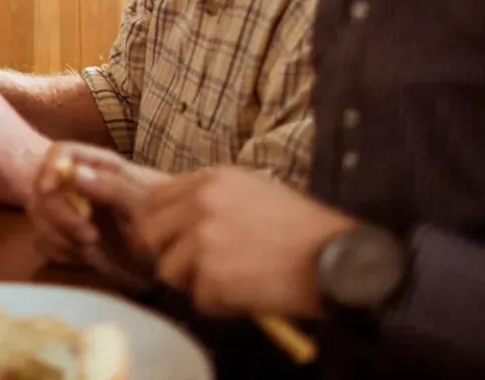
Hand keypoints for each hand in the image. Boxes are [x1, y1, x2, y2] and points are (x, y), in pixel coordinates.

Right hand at [27, 142, 164, 274]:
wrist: (175, 257)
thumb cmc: (167, 222)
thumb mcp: (143, 203)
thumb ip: (109, 185)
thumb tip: (72, 172)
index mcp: (99, 167)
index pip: (61, 152)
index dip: (50, 166)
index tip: (51, 188)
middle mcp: (79, 186)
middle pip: (42, 187)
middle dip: (59, 216)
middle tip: (90, 238)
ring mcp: (70, 212)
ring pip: (38, 216)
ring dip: (60, 236)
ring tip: (93, 249)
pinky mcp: (67, 238)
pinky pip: (44, 242)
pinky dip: (61, 251)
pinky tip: (85, 256)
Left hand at [117, 166, 356, 317]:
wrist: (336, 257)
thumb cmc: (302, 228)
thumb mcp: (253, 191)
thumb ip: (210, 199)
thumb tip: (175, 219)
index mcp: (209, 180)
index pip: (153, 200)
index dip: (154, 224)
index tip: (163, 241)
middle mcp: (200, 205)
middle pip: (148, 234)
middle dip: (164, 255)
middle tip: (190, 270)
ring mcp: (203, 240)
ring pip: (169, 271)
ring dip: (195, 283)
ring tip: (232, 281)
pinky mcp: (213, 275)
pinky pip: (199, 299)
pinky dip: (221, 304)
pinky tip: (248, 293)